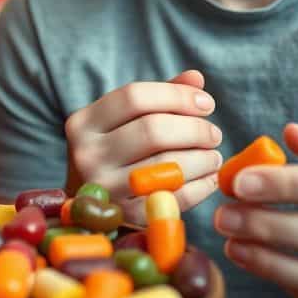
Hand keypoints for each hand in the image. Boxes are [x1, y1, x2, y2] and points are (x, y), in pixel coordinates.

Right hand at [65, 69, 222, 220]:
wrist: (90, 211)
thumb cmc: (114, 156)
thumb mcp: (123, 122)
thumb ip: (158, 97)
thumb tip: (196, 79)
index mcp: (83, 122)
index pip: (135, 96)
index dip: (177, 96)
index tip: (207, 104)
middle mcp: (87, 154)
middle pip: (153, 130)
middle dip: (195, 129)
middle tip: (214, 134)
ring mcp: (104, 189)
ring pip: (167, 165)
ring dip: (203, 158)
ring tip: (214, 156)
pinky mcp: (126, 217)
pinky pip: (175, 197)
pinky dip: (201, 186)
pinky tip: (208, 178)